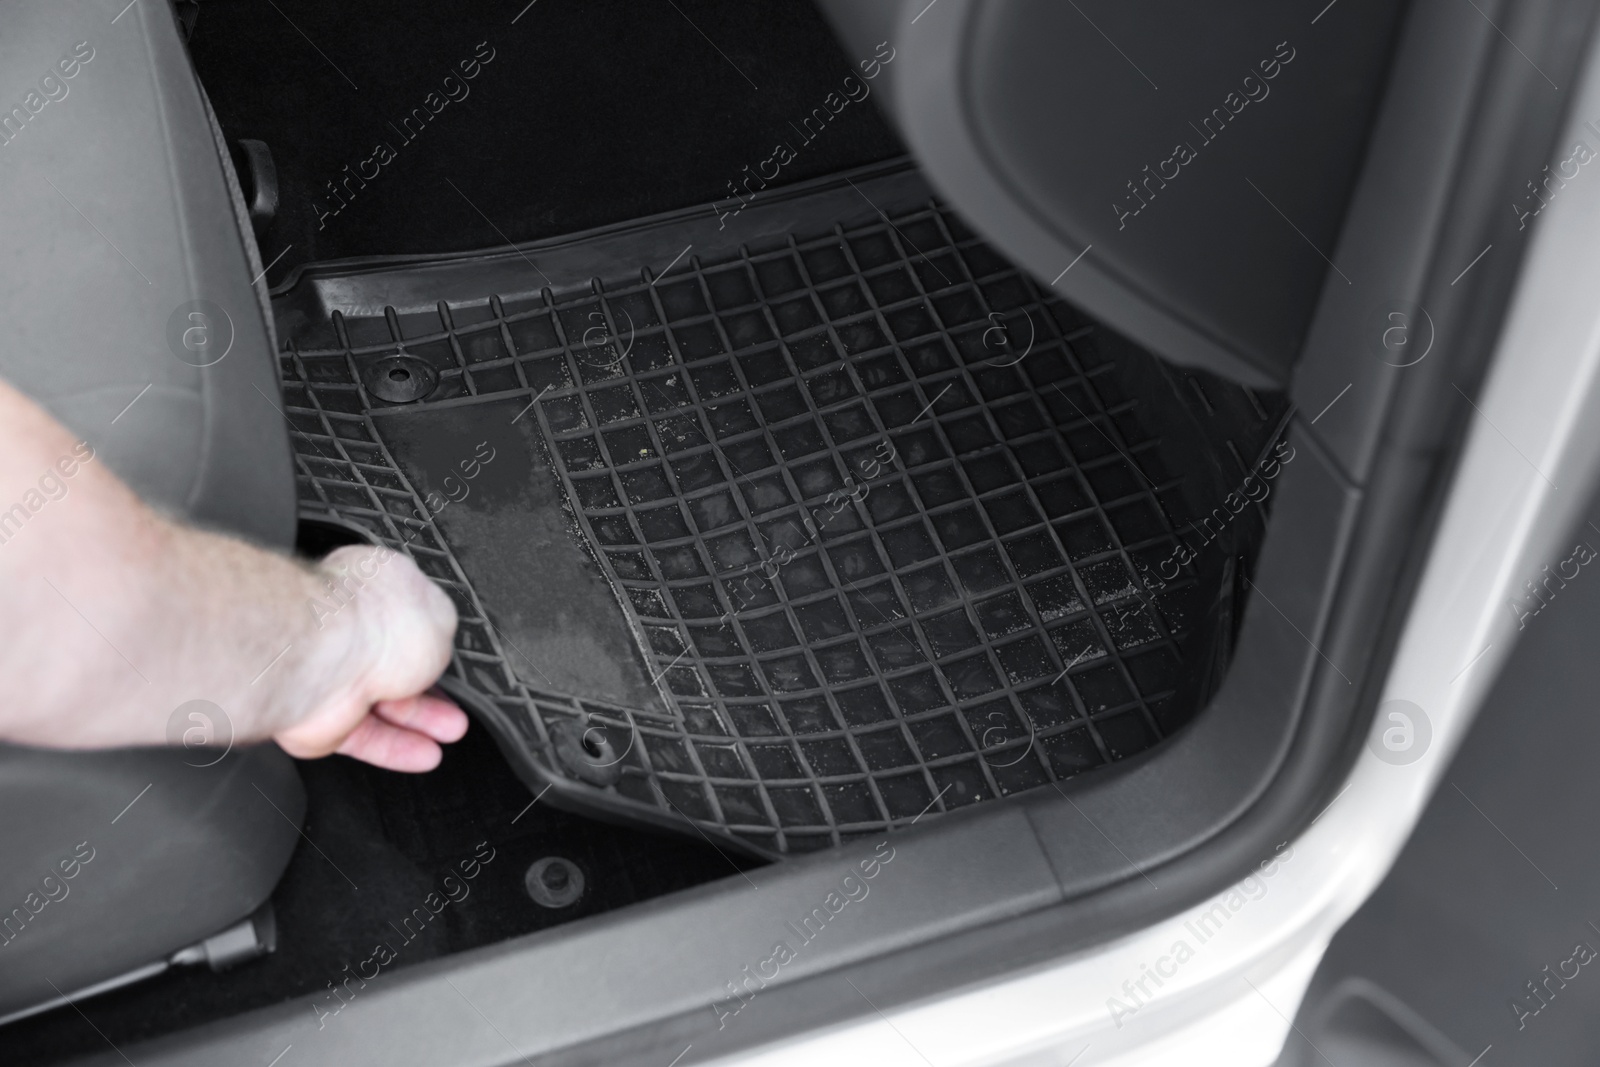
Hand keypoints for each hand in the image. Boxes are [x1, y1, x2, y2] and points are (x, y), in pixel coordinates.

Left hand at [274, 545, 466, 771]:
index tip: (453, 663)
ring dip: (420, 719)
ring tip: (450, 731)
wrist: (322, 659)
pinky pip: (366, 735)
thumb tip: (439, 651)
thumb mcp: (443, 619)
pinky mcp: (324, 713)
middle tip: (456, 702)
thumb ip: (443, 635)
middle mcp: (351, 627)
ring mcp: (335, 671)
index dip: (435, 643)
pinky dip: (395, 746)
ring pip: (384, 704)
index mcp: (376, 588)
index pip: (409, 618)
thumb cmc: (371, 623)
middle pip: (397, 666)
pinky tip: (423, 753)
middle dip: (432, 689)